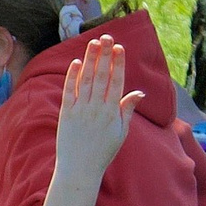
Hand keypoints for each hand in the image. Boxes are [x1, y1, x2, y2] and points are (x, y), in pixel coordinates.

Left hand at [52, 37, 142, 183]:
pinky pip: (69, 92)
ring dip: (89, 60)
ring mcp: (80, 110)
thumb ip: (127, 110)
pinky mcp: (65, 114)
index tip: (119, 47)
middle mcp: (96, 109)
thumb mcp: (121, 132)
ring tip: (92, 43)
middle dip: (104, 55)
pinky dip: (71, 77)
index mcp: (112, 112)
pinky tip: (74, 63)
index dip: (117, 63)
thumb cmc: (103, 152)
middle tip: (106, 36)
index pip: (116, 82)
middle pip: (101, 76)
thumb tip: (139, 93)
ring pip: (85, 80)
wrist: (80, 169)